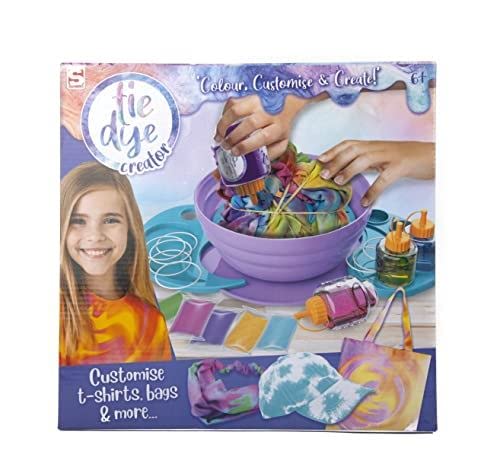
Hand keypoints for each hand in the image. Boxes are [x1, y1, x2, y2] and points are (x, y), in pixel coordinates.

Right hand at [214, 94, 307, 159]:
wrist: (287, 100)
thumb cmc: (281, 123)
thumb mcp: (282, 141)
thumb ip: (272, 153)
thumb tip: (256, 161)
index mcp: (278, 128)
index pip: (263, 137)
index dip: (246, 145)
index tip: (235, 152)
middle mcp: (269, 113)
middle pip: (249, 124)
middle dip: (233, 137)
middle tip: (225, 146)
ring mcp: (258, 101)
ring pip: (237, 110)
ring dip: (224, 124)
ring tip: (219, 136)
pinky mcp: (249, 94)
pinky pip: (232, 102)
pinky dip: (224, 114)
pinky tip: (222, 123)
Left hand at [318, 141, 434, 205]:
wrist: (436, 156)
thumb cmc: (410, 159)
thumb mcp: (386, 158)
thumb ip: (369, 162)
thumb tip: (348, 171)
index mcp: (375, 145)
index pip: (350, 144)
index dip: (333, 151)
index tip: (319, 160)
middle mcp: (381, 147)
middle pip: (353, 149)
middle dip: (336, 160)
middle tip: (324, 174)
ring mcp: (391, 155)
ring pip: (365, 159)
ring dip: (349, 170)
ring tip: (338, 182)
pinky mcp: (403, 166)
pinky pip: (385, 178)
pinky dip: (374, 190)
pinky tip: (366, 201)